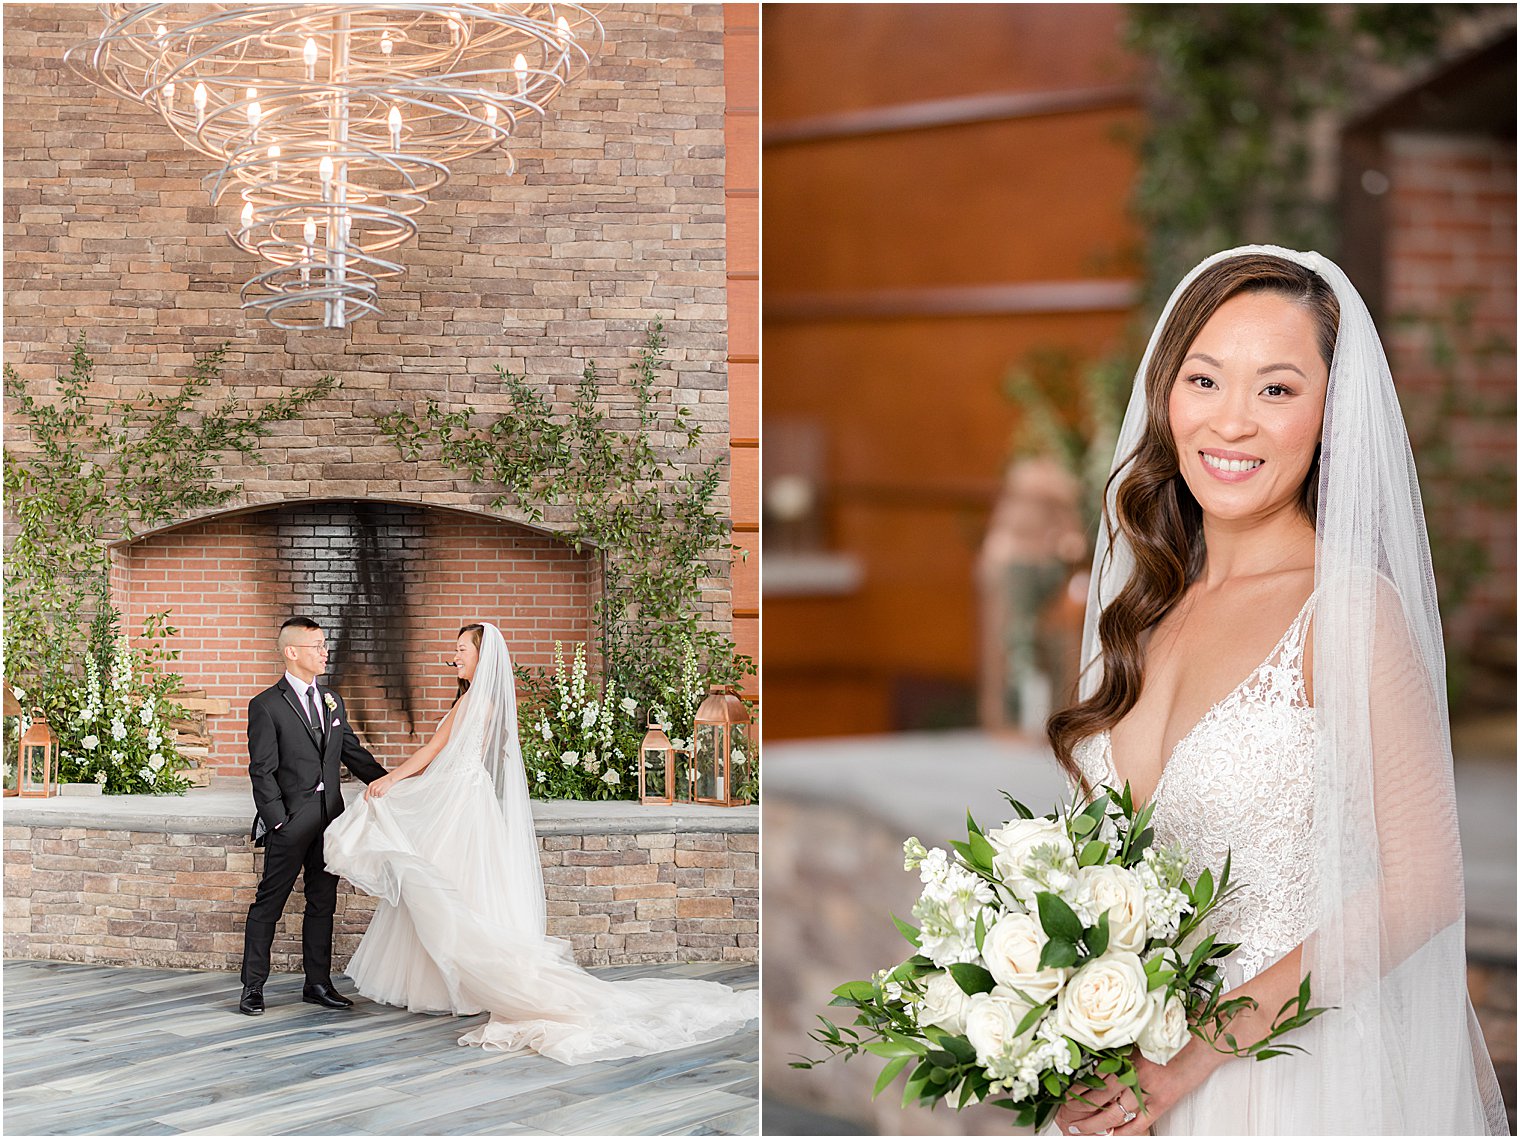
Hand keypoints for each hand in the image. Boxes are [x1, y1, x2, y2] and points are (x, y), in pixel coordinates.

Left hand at [365, 774, 396, 799]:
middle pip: (372, 795)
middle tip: (379, 790)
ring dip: (379, 794)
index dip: (366, 797)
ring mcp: (376, 790)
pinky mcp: (380, 792)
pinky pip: (380, 796)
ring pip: (376, 796)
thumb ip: (372, 788)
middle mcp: (373, 787)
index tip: (366, 800)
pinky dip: (382, 794)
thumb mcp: (376, 783)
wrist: (389, 778)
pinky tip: (383, 790)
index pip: (367, 792)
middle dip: (375, 794)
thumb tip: (371, 794)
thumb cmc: (384, 780)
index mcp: (371, 784)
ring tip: (382, 789)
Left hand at [1052, 1045, 1218, 1135]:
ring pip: (1113, 1113)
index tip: (1063, 1096)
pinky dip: (1123, 1132)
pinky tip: (1111, 1135)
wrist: (1207, 1037)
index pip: (1092, 1076)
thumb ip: (1122, 1047)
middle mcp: (1133, 1071)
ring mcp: (1148, 1088)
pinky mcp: (1163, 1101)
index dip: (1076, 1089)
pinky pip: (1139, 1124)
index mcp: (1125, 1052)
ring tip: (1078, 1129)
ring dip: (1093, 1124)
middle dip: (1077, 1110)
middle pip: (1097, 1097)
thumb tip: (1101, 1059)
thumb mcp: (1142, 1033)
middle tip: (1065, 1118)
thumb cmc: (1177, 1029)